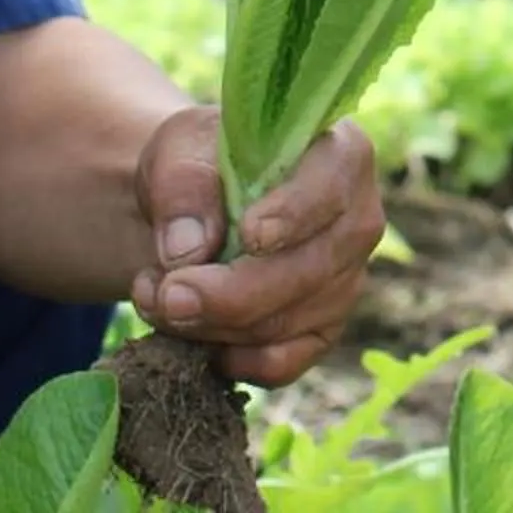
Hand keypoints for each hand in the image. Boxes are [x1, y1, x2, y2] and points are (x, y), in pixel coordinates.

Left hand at [127, 108, 386, 384]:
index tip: (248, 234)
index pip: (330, 190)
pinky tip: (190, 334)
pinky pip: (283, 362)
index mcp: (341, 155)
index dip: (294, 215)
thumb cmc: (199, 166)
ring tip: (155, 297)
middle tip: (164, 293)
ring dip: (211, 323)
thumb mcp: (180, 151)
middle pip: (308, 272)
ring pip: (285, 323)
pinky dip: (230, 359)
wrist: (196, 207)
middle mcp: (357, 222)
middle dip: (229, 293)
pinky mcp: (322, 330)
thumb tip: (188, 250)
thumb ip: (182, 188)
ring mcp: (346, 282)